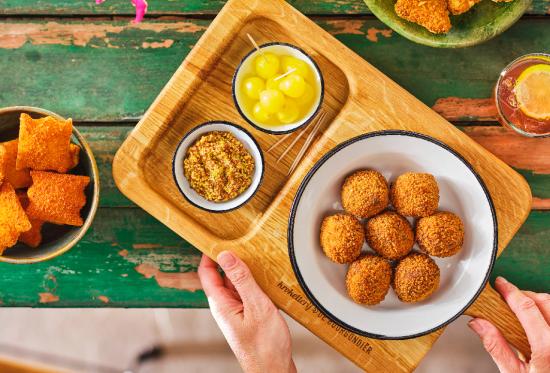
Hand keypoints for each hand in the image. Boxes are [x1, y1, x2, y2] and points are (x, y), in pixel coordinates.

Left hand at [198, 251, 295, 372]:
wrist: (273, 370)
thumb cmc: (265, 346)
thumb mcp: (256, 306)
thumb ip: (242, 280)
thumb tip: (226, 256)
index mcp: (221, 304)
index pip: (206, 273)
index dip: (208, 254)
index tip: (216, 237)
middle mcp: (225, 307)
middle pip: (221, 276)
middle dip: (229, 259)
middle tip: (241, 242)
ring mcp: (236, 312)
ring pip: (235, 285)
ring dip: (243, 271)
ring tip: (256, 257)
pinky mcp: (247, 317)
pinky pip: (246, 294)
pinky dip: (253, 283)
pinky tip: (266, 279)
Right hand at [469, 276, 549, 372]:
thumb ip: (496, 347)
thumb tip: (478, 324)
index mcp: (547, 347)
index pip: (526, 307)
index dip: (511, 291)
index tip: (501, 284)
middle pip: (546, 301)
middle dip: (526, 295)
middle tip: (511, 299)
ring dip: (541, 304)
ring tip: (527, 314)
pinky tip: (542, 325)